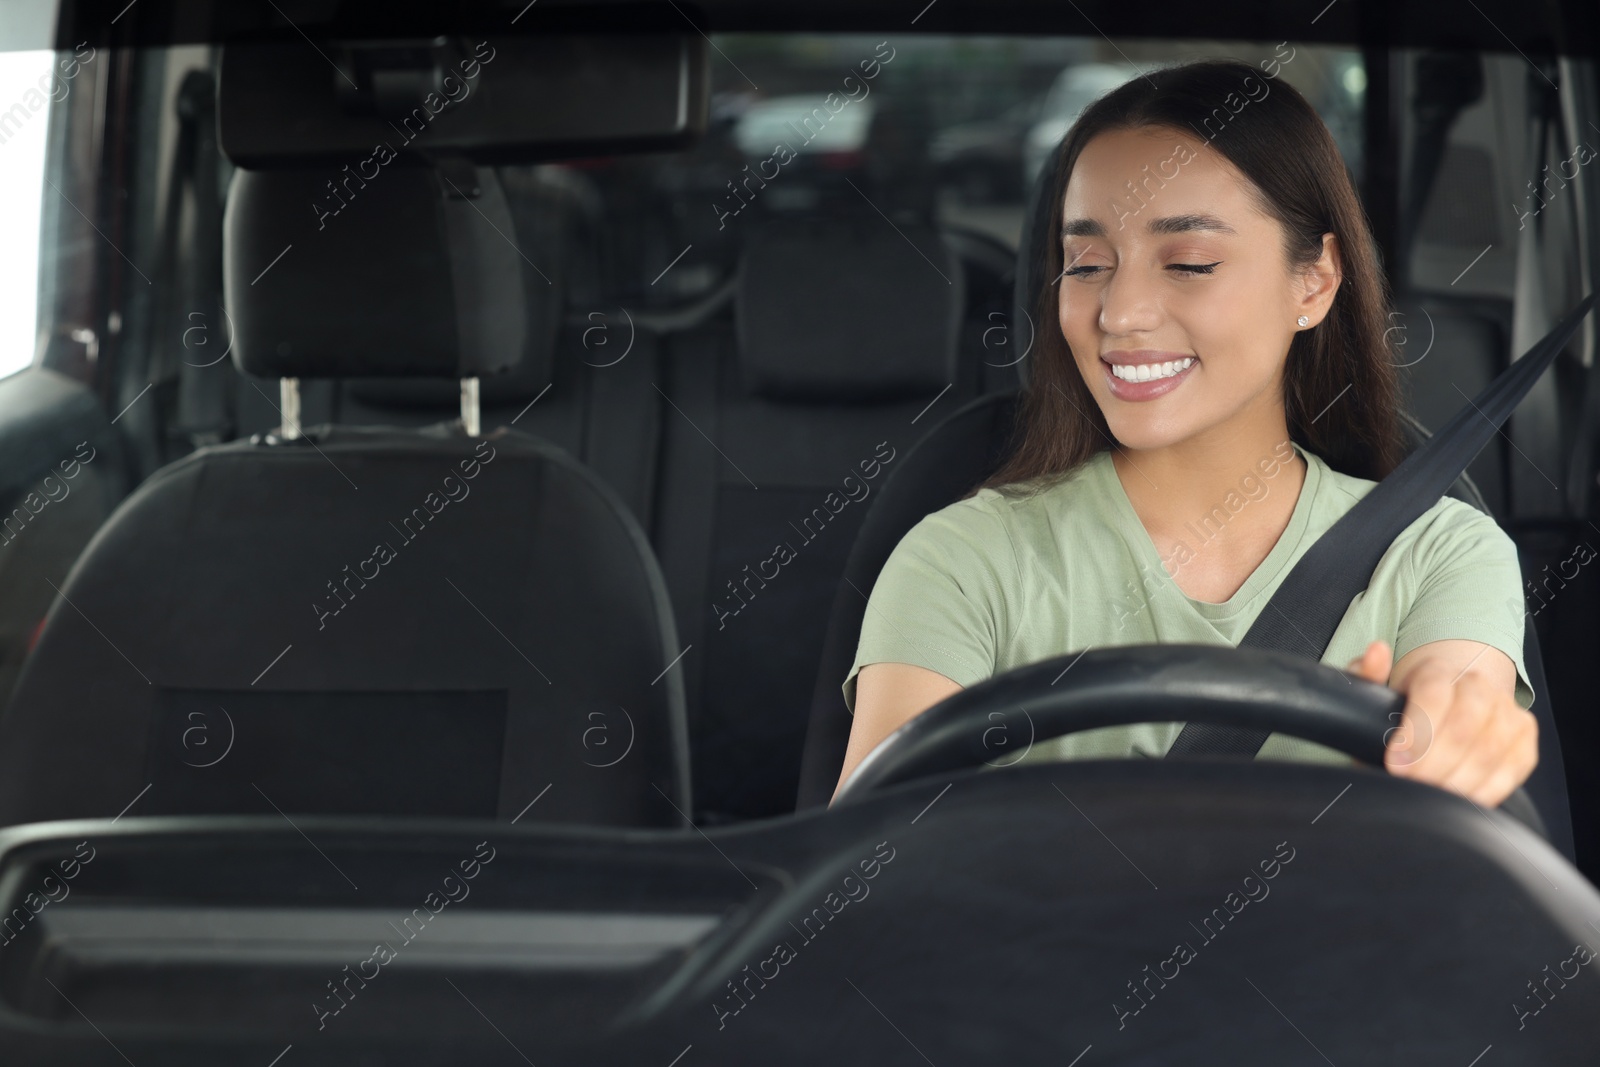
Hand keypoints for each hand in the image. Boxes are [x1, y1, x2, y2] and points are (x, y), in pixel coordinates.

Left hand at [1346, 639, 1537, 807]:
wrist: (1443, 709)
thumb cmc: (1404, 707)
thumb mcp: (1376, 691)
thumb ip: (1368, 675)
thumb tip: (1377, 651)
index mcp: (1437, 671)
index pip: (1433, 696)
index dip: (1416, 735)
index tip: (1396, 765)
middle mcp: (1477, 685)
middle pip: (1464, 725)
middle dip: (1435, 763)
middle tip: (1412, 784)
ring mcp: (1506, 710)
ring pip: (1491, 748)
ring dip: (1459, 779)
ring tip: (1432, 795)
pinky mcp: (1524, 738)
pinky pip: (1514, 766)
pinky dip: (1487, 789)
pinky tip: (1461, 799)